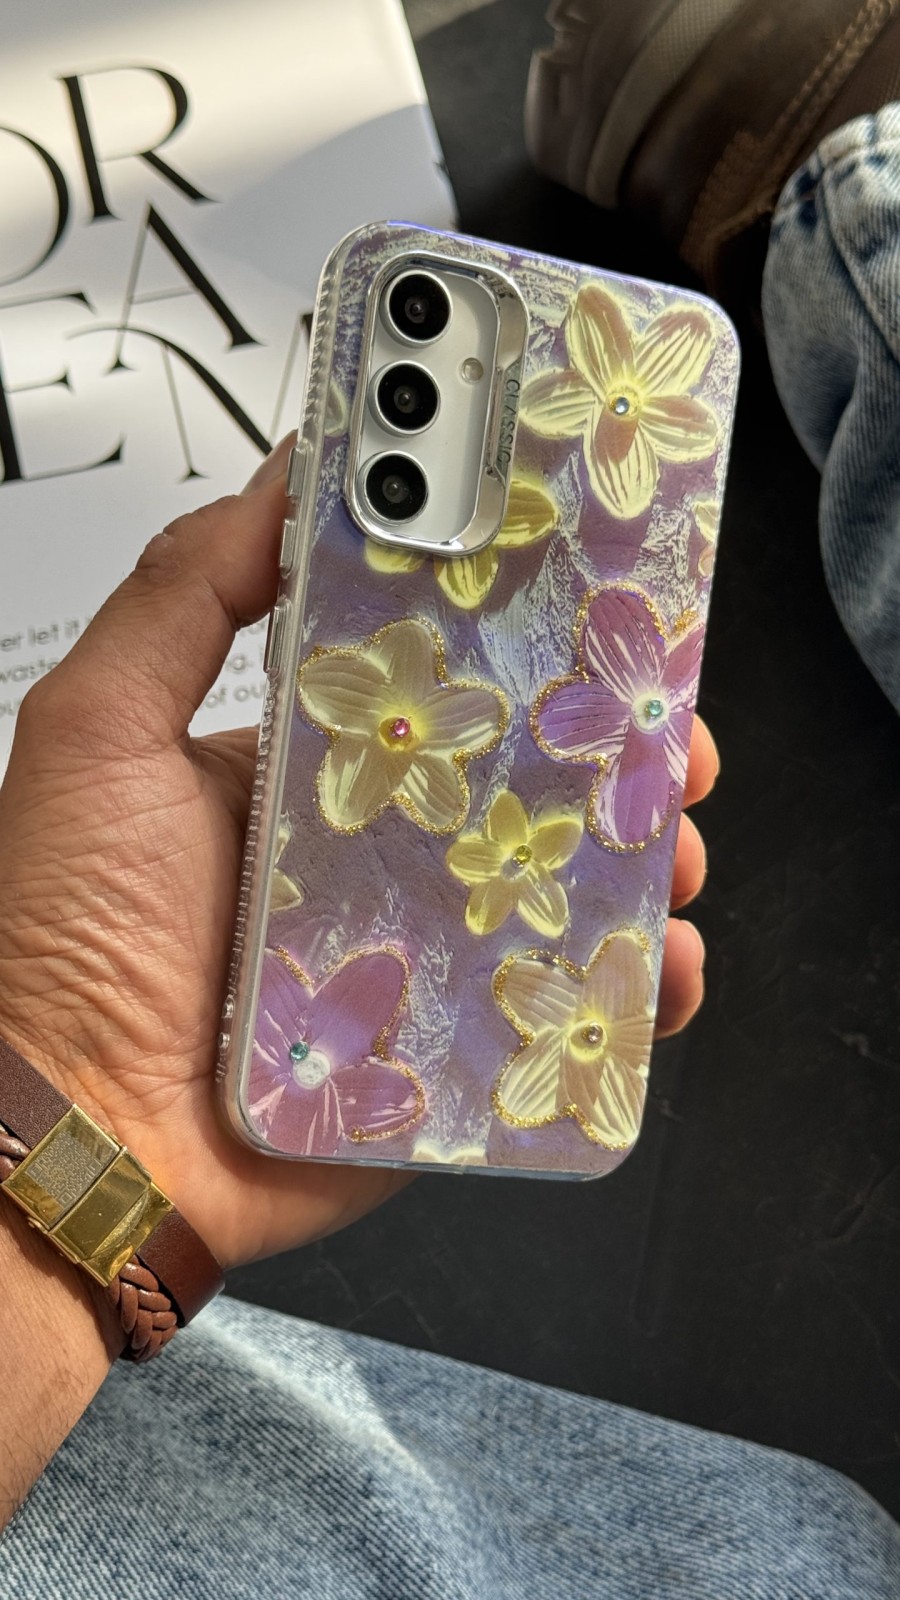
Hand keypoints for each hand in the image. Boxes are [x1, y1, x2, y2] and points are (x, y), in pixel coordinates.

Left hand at [0, 438, 713, 1270]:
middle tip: (664, 735)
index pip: (440, 684)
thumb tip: (277, 481)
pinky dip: (632, 984)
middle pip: (526, 781)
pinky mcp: (449, 1042)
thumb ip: (180, 597)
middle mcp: (374, 852)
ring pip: (563, 885)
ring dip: (641, 857)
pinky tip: (659, 961)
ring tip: (672, 846)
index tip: (592, 609)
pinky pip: (564, 1005)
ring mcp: (420, 947)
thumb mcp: (99, 731)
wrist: (85, 1139)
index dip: (523, 645)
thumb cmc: (65, 939)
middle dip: (611, 751)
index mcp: (309, 769)